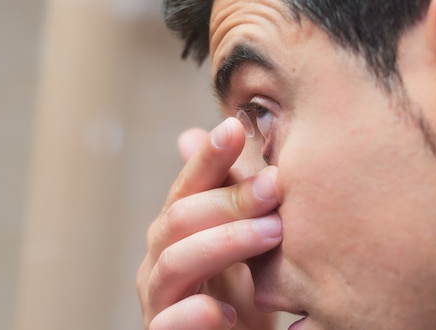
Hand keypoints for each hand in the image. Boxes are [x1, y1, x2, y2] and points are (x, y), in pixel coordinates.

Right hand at [137, 118, 281, 329]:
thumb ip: (234, 191)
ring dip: (225, 243)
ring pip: (176, 261)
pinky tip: (229, 311)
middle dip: (230, 199)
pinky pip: (169, 323)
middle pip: (181, 216)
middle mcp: (160, 256)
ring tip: (272, 233)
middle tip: (276, 186)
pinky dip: (197, 314)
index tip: (235, 127)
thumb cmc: (241, 291)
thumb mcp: (244, 238)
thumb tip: (228, 125)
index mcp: (179, 227)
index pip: (189, 185)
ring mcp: (159, 297)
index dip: (209, 156)